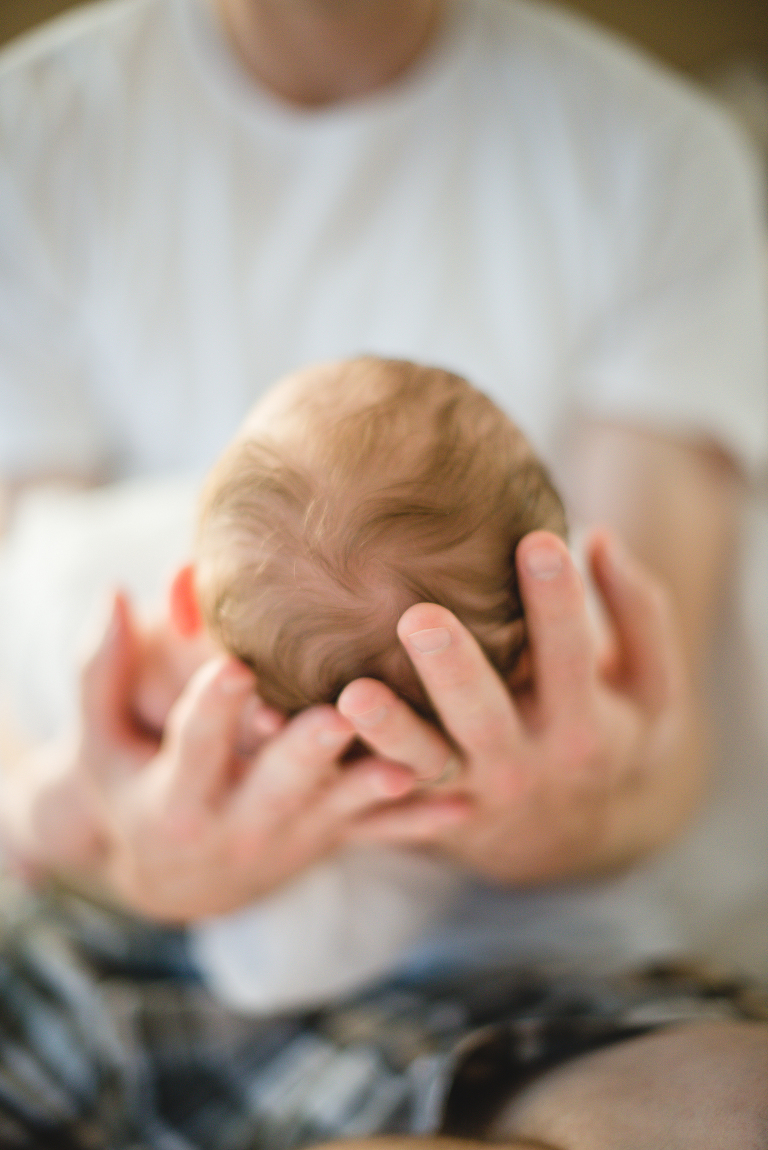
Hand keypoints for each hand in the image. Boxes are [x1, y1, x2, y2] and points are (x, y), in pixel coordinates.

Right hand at [2, 593, 428, 920]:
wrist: (174, 880)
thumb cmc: (130, 784)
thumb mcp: (100, 738)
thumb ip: (100, 668)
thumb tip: (109, 591)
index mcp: (175, 796)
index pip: (191, 746)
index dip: (210, 710)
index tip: (234, 667)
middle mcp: (237, 825)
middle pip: (275, 786)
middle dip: (306, 754)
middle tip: (338, 716)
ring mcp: (291, 837)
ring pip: (339, 812)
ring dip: (377, 786)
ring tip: (414, 759)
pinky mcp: (330, 840)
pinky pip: (380, 835)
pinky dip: (421, 822)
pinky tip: (468, 802)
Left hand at [336, 530, 700, 882]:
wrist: (570, 837)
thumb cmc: (610, 734)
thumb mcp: (651, 687)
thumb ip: (638, 611)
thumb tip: (603, 536)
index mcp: (583, 725)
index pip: (572, 658)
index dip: (558, 603)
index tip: (539, 540)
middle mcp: (523, 763)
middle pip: (485, 718)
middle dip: (454, 671)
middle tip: (419, 616)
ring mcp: (467, 791)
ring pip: (422, 766)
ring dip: (387, 732)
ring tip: (350, 693)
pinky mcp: (423, 808)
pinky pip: (377, 794)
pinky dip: (339, 770)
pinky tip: (288, 727)